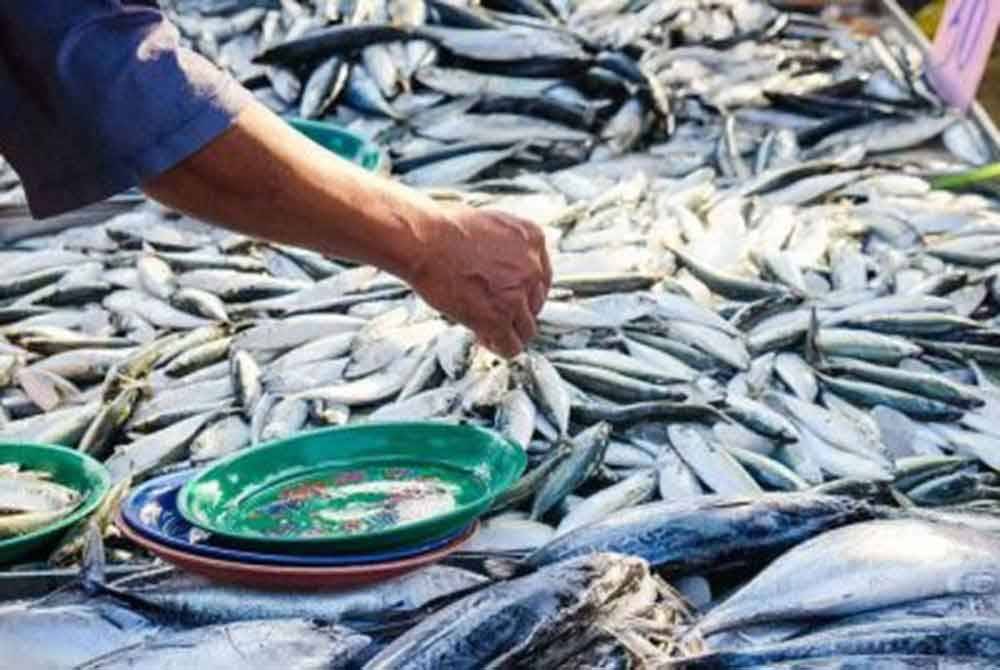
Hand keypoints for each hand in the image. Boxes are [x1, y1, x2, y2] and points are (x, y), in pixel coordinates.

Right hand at [405, 204, 551, 357]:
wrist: (422, 240)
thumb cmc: (441, 229)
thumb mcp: (489, 224)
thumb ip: (506, 245)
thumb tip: (502, 266)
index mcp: (533, 238)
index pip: (542, 278)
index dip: (522, 292)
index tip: (506, 297)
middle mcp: (532, 267)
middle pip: (535, 305)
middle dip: (514, 311)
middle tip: (491, 312)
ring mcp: (517, 295)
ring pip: (526, 330)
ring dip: (507, 331)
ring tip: (485, 329)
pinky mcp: (498, 319)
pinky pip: (511, 347)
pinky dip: (498, 347)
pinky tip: (481, 337)